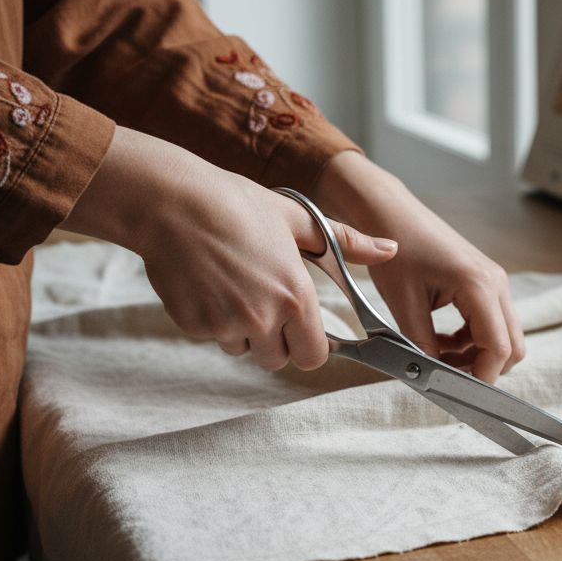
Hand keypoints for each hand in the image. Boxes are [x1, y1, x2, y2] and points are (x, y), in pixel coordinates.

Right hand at [64, 127, 396, 370]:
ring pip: (243, 348)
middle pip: (279, 359)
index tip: (302, 326)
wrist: (171, 201)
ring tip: (234, 284)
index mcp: (296, 297)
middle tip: (264, 300)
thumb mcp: (299, 219)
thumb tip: (391, 249)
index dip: (310, 344)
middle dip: (276, 340)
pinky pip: (211, 336)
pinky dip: (212, 319)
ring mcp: (225, 325)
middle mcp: (263, 318)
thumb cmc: (236, 204)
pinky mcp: (193, 325)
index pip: (314, 356)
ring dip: (243, 330)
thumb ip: (348, 243)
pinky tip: (208, 283)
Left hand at [309, 152, 523, 382]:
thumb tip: (432, 379)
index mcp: (479, 285)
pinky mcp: (486, 284)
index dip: (481, 377)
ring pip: (505, 337)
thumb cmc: (396, 251)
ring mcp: (495, 282)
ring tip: (436, 355)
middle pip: (513, 346)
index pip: (498, 347)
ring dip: (476, 355)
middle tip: (447, 377)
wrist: (393, 215)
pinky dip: (472, 340)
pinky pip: (492, 324)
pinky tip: (440, 339)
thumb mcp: (403, 304)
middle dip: (484, 369)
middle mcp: (496, 283)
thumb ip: (421, 345)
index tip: (456, 392)